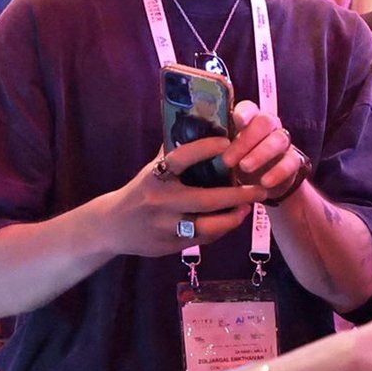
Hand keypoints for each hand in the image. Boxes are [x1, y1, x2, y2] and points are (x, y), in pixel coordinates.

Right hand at [94, 140, 262, 258]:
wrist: (112, 226)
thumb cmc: (140, 191)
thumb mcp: (151, 170)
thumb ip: (173, 153)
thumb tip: (200, 125)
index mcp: (155, 177)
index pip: (181, 158)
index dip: (204, 149)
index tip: (227, 143)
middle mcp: (161, 202)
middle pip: (206, 200)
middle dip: (237, 195)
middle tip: (259, 189)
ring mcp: (166, 226)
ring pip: (208, 226)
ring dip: (233, 218)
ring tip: (249, 207)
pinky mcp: (171, 245)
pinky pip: (203, 239)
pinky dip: (220, 229)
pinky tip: (232, 220)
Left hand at [224, 103, 309, 203]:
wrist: (262, 183)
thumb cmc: (238, 162)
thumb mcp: (225, 153)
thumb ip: (217, 146)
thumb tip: (194, 146)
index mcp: (250, 120)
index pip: (249, 108)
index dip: (244, 113)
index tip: (236, 121)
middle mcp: (269, 126)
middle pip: (264, 122)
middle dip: (247, 139)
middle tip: (228, 160)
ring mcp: (283, 142)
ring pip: (279, 140)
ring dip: (261, 154)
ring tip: (245, 168)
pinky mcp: (294, 160)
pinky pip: (291, 161)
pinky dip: (278, 172)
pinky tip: (265, 183)